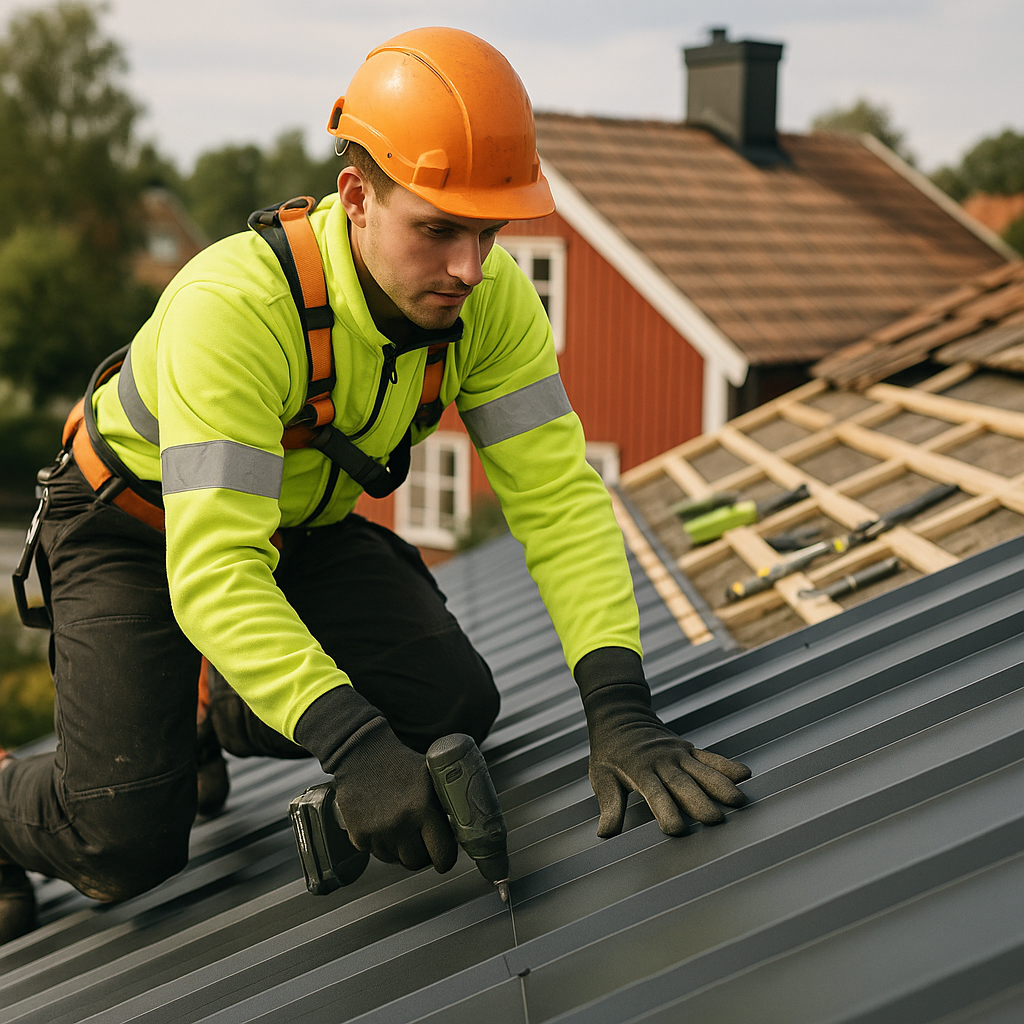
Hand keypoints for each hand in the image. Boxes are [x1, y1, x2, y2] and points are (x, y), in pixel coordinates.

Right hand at [293, 685, 457, 872]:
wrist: (361, 754)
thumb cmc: (400, 763)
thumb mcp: (430, 777)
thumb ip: (444, 804)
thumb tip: (464, 827)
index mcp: (424, 808)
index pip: (443, 855)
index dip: (445, 857)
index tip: (442, 855)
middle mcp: (402, 824)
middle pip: (417, 862)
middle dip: (421, 853)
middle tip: (419, 837)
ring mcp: (378, 833)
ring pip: (395, 859)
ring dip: (398, 848)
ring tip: (396, 823)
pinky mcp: (358, 837)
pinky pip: (375, 853)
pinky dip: (378, 843)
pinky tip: (378, 821)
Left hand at [576, 648, 750, 837]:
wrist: (619, 715)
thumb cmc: (609, 753)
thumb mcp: (601, 777)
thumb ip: (609, 805)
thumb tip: (605, 834)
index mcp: (639, 771)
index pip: (654, 794)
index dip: (666, 812)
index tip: (677, 831)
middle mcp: (662, 761)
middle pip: (683, 784)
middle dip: (699, 802)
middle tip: (716, 821)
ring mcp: (678, 754)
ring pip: (702, 770)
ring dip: (720, 785)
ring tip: (738, 801)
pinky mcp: (688, 749)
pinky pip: (710, 757)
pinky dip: (727, 765)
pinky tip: (745, 775)